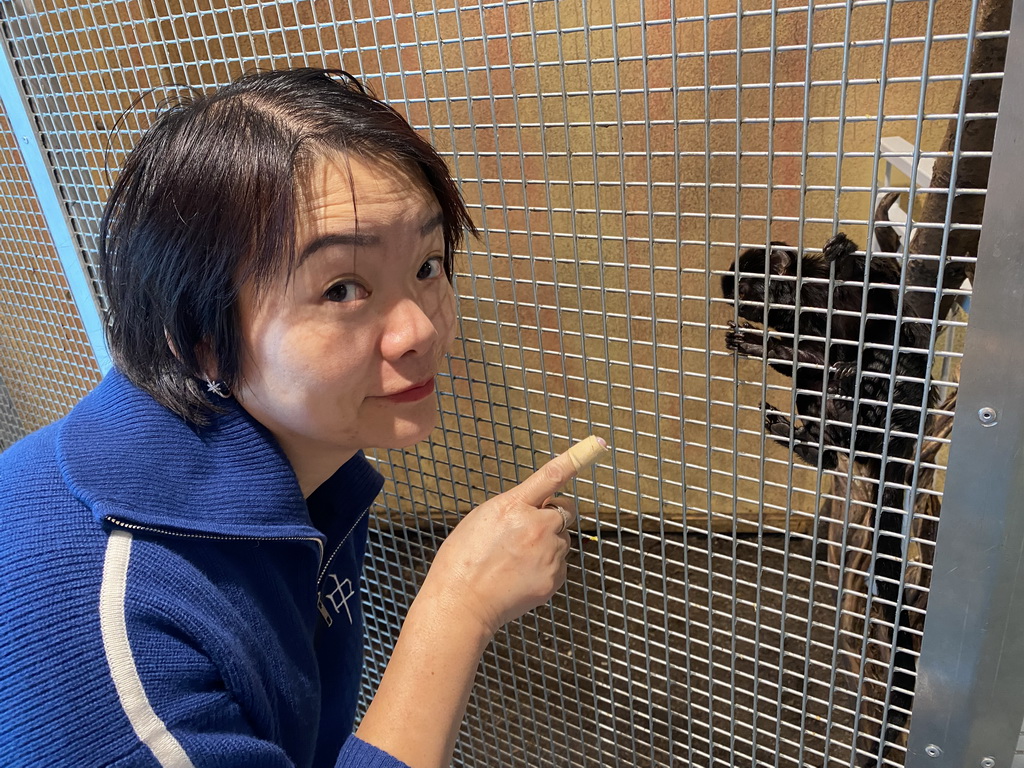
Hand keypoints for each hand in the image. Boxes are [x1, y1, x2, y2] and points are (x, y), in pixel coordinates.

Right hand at [420, 449, 580, 637]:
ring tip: (514, 561)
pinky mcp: (555, 578)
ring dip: (547, 545)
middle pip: (563, 512)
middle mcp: (537, 528)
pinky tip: (520, 575)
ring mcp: (549, 555)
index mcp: (514, 507)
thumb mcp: (482, 518)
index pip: (550, 477)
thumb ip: (514, 506)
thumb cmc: (464, 560)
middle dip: (552, 517)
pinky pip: (560, 564)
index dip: (574, 459)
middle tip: (524, 533)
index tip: (595, 444)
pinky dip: (546, 567)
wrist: (462, 604)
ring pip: (561, 540)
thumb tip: (538, 506)